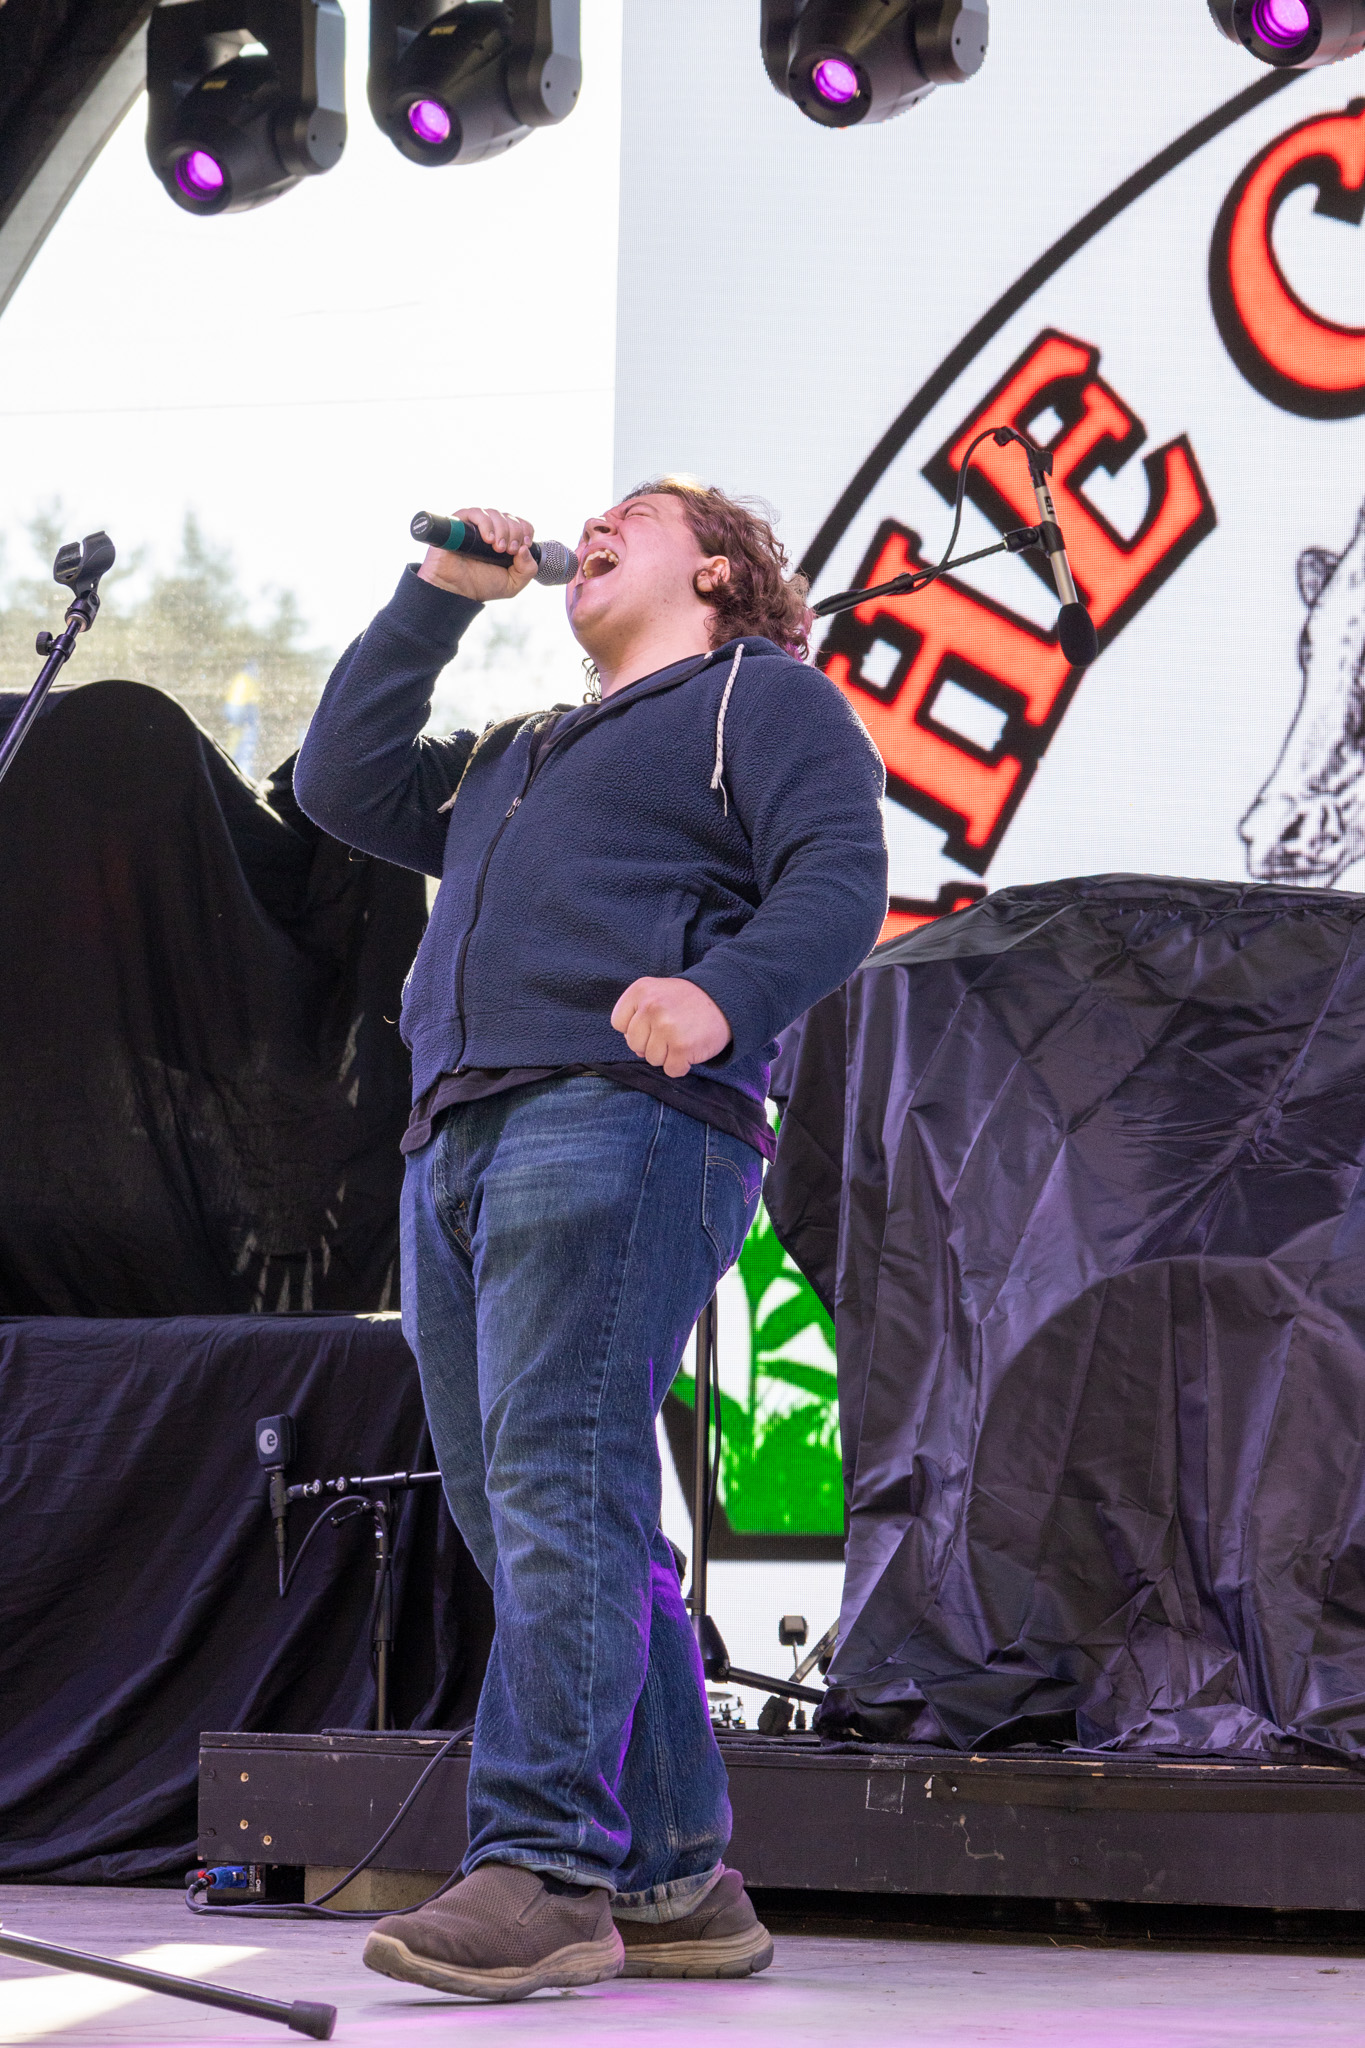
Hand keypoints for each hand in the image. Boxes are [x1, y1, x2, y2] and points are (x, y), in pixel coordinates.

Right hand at [417, 505, 537, 602]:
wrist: (456, 591)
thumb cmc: (481, 586)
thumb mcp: (513, 584)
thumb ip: (527, 570)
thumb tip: (525, 549)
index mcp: (504, 539)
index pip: (520, 524)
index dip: (525, 531)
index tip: (524, 546)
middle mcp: (491, 529)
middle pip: (509, 517)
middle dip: (514, 533)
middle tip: (510, 550)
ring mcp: (475, 525)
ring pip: (494, 513)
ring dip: (502, 529)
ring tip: (498, 548)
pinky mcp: (459, 524)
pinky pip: (474, 513)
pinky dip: (485, 523)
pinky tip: (488, 539)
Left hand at [611, 977, 731, 1077]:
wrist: (725, 999)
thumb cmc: (687, 1001)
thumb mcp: (657, 992)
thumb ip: (638, 1013)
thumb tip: (634, 1047)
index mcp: (641, 990)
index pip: (618, 1023)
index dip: (635, 1028)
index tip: (652, 1023)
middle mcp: (651, 1006)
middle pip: (634, 1044)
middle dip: (651, 1044)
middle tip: (671, 1031)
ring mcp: (666, 1027)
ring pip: (652, 1059)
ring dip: (668, 1055)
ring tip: (682, 1037)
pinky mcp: (682, 1047)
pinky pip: (671, 1070)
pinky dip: (682, 1065)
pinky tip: (690, 1049)